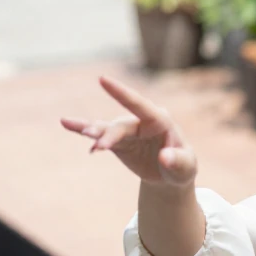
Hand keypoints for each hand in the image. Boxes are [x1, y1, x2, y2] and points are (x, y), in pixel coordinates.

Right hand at [61, 76, 196, 187]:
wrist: (170, 175)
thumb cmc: (182, 167)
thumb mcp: (186, 168)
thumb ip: (178, 161)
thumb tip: (165, 157)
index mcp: (160, 120)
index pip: (140, 104)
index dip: (121, 92)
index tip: (103, 79)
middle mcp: (141, 121)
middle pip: (121, 126)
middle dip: (109, 135)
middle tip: (100, 145)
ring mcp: (128, 131)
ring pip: (105, 128)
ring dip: (92, 130)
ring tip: (70, 125)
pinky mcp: (117, 141)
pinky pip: (99, 137)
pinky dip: (86, 135)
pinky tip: (68, 126)